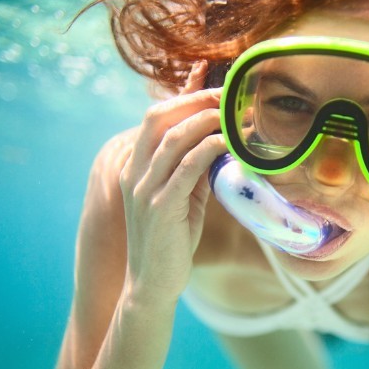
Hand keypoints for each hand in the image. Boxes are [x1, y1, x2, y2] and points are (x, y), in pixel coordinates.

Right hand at [119, 62, 226, 303]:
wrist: (152, 284)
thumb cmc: (171, 241)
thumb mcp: (183, 197)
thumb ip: (195, 170)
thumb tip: (221, 142)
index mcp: (135, 166)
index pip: (157, 117)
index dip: (185, 96)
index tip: (215, 84)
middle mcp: (134, 172)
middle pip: (160, 117)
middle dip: (196, 99)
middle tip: (229, 94)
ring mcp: (144, 189)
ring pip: (173, 138)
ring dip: (207, 120)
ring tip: (234, 114)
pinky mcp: (160, 207)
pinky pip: (186, 168)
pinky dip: (208, 149)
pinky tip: (228, 142)